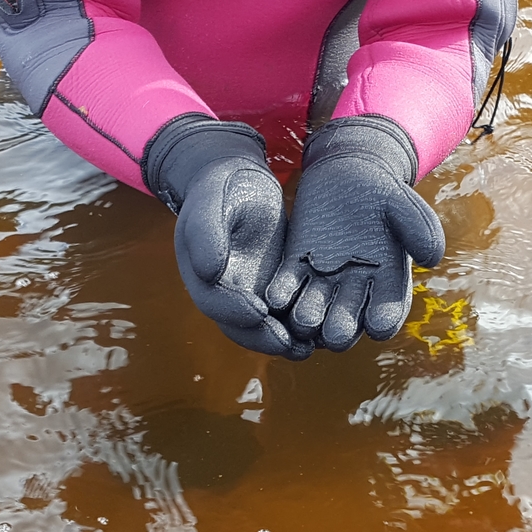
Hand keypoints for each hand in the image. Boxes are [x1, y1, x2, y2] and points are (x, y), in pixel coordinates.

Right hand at [145, 114, 313, 359]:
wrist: (242, 185)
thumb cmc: (222, 188)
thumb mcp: (211, 202)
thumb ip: (207, 233)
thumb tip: (208, 271)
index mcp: (203, 276)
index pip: (215, 304)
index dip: (235, 311)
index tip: (259, 312)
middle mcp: (225, 295)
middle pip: (242, 327)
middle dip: (267, 338)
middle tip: (293, 345)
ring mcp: (251, 296)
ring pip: (266, 328)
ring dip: (289, 341)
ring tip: (315, 346)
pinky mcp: (277, 291)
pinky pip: (288, 314)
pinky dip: (305, 324)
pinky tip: (328, 327)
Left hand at [266, 116, 444, 351]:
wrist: (347, 174)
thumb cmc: (382, 191)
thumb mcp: (403, 204)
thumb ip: (420, 228)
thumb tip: (432, 259)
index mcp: (386, 284)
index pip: (386, 315)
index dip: (383, 322)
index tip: (377, 323)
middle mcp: (354, 291)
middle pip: (345, 324)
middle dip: (340, 330)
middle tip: (334, 330)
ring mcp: (322, 282)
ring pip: (312, 314)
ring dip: (307, 319)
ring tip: (304, 317)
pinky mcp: (295, 268)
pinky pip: (286, 289)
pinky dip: (281, 294)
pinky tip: (277, 296)